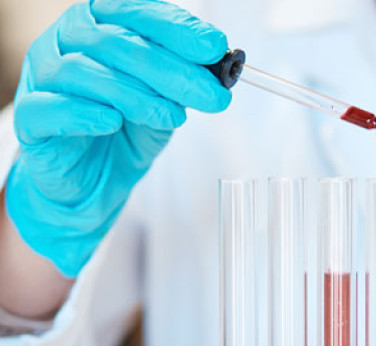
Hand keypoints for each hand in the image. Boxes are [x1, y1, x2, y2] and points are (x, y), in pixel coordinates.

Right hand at [5, 0, 230, 276]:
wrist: (95, 178)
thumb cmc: (128, 128)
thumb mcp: (166, 100)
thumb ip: (186, 80)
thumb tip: (223, 67)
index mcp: (99, 23)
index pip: (135, 12)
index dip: (176, 28)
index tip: (216, 48)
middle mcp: (65, 40)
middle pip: (115, 42)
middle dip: (171, 69)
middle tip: (213, 96)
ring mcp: (43, 76)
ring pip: (84, 71)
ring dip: (137, 95)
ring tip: (176, 118)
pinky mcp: (31, 118)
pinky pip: (51, 107)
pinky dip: (85, 113)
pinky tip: (114, 122)